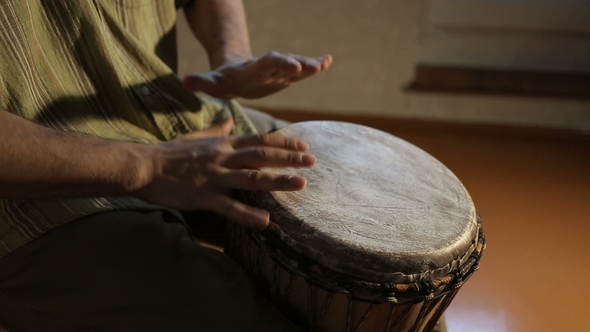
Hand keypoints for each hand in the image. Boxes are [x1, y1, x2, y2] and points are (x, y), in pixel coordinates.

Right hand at [135, 117, 315, 227]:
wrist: (144, 165)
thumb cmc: (170, 153)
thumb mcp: (196, 136)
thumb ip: (216, 130)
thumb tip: (228, 120)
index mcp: (222, 145)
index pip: (259, 141)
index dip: (283, 143)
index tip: (303, 145)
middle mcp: (223, 158)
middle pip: (261, 156)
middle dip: (288, 159)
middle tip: (312, 161)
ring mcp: (214, 177)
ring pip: (251, 178)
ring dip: (278, 181)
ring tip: (301, 184)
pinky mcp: (203, 196)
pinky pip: (229, 206)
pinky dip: (247, 214)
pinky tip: (265, 221)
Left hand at [182, 52, 332, 98]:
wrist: (235, 73)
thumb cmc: (223, 81)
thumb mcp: (212, 83)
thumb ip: (202, 82)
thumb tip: (185, 81)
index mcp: (254, 69)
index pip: (269, 64)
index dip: (281, 65)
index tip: (294, 66)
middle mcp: (269, 67)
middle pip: (286, 62)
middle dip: (299, 64)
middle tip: (313, 66)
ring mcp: (279, 71)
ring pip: (297, 66)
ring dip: (310, 65)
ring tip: (324, 63)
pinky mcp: (286, 76)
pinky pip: (302, 71)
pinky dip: (314, 66)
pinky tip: (328, 61)